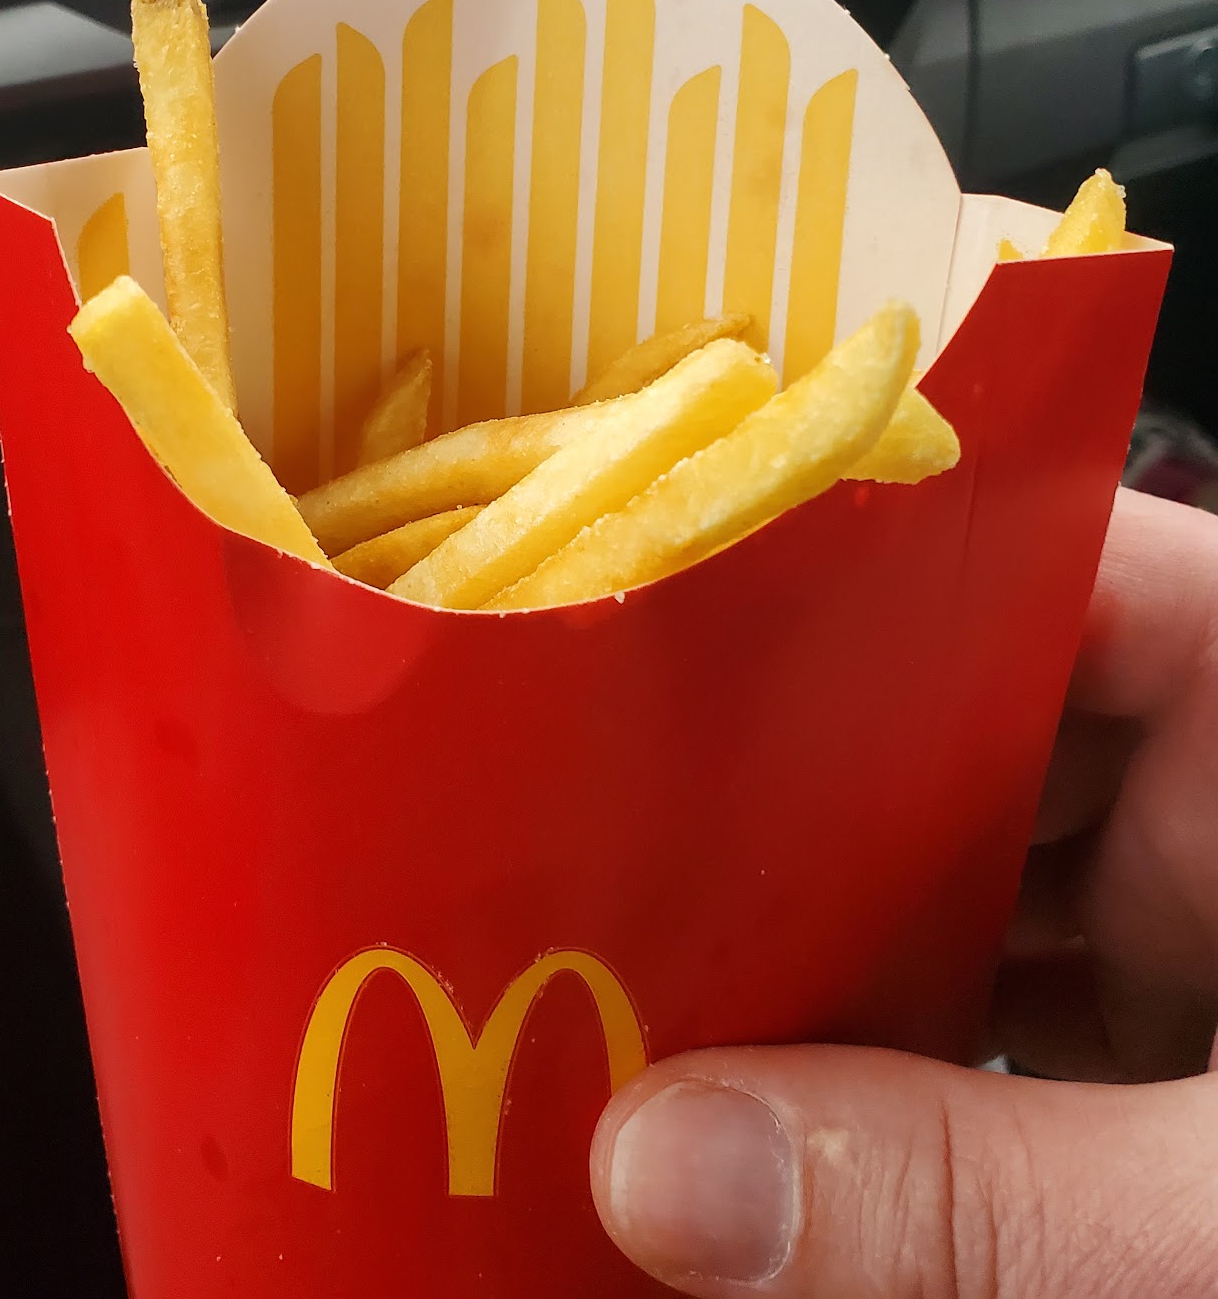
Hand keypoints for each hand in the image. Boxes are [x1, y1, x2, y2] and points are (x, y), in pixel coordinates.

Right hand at [590, 487, 1217, 1295]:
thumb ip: (968, 1188)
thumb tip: (655, 1167)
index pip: (1015, 550)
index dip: (824, 564)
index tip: (633, 612)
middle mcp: (1210, 771)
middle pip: (947, 711)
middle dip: (777, 780)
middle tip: (583, 819)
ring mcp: (1196, 903)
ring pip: (957, 859)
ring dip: (819, 925)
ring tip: (637, 953)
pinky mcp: (1178, 1025)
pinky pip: (1001, 985)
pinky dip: (893, 1040)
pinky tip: (768, 1096)